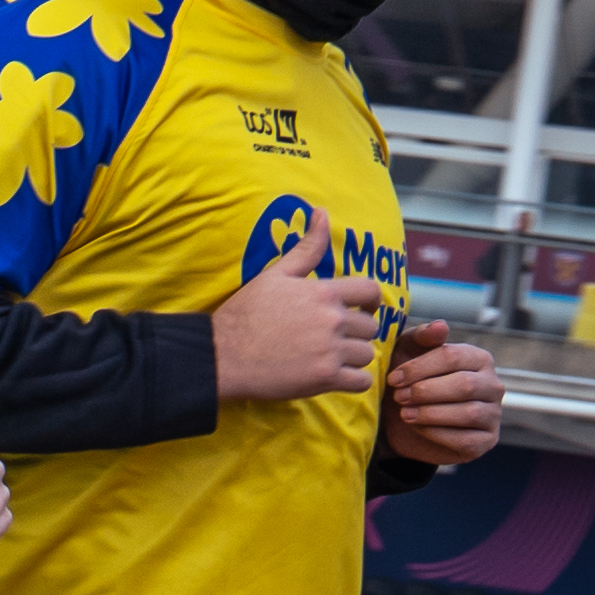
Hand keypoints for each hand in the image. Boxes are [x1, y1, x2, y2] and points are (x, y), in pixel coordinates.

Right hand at [209, 228, 388, 403]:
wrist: (223, 354)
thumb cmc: (246, 313)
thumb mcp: (275, 275)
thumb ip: (306, 248)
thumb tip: (321, 213)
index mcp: (322, 293)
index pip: (370, 291)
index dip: (371, 301)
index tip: (363, 309)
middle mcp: (332, 321)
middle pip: (370, 327)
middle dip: (357, 332)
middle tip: (337, 337)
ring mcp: (330, 351)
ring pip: (367, 355)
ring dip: (354, 357)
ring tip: (332, 357)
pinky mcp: (325, 379)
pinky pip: (361, 382)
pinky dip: (354, 381)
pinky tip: (336, 376)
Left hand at [382, 318, 506, 466]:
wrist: (401, 421)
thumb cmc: (409, 379)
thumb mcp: (407, 352)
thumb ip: (422, 336)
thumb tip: (441, 326)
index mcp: (478, 358)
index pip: (452, 357)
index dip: (419, 368)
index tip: (393, 378)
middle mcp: (492, 385)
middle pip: (464, 385)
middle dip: (426, 392)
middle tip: (399, 397)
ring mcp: (493, 414)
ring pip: (468, 413)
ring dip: (430, 414)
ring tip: (405, 413)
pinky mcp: (486, 441)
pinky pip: (466, 439)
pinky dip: (437, 434)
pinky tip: (417, 427)